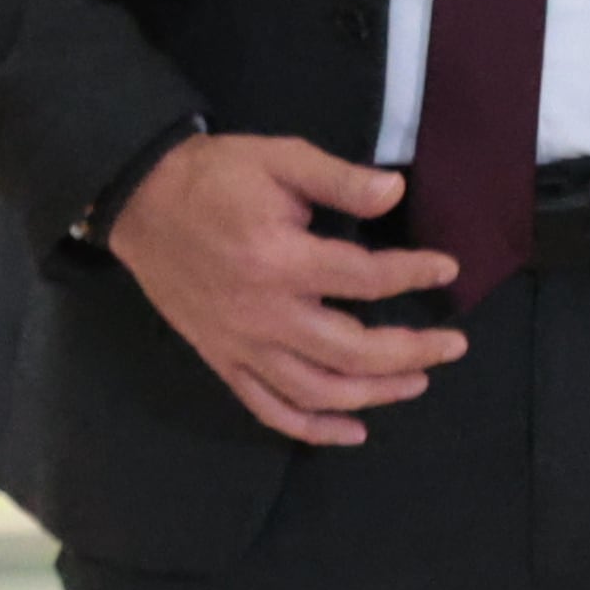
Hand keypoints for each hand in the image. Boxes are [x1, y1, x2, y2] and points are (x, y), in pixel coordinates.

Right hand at [105, 133, 469, 446]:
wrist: (138, 198)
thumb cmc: (213, 175)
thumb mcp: (277, 158)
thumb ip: (338, 178)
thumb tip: (396, 193)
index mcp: (281, 259)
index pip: (366, 280)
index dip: (414, 274)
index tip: (446, 269)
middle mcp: (265, 312)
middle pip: (353, 352)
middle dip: (412, 351)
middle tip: (452, 345)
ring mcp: (241, 343)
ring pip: (318, 391)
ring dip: (375, 394)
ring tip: (416, 381)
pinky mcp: (222, 358)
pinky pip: (270, 408)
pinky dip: (313, 429)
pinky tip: (353, 430)